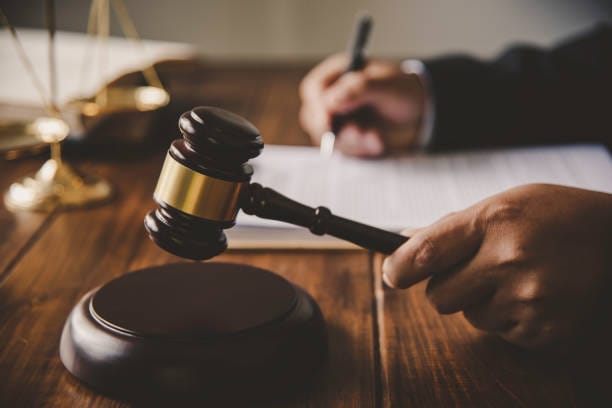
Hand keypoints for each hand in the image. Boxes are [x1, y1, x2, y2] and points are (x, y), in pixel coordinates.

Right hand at [299, 54, 424, 156]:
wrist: (422, 113)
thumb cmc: (405, 91)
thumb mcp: (386, 85)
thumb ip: (359, 89)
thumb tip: (332, 100)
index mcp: (339, 74)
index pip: (314, 90)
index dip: (317, 107)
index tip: (328, 122)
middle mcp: (335, 96)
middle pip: (313, 117)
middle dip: (333, 130)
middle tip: (356, 133)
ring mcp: (340, 119)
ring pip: (328, 137)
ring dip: (352, 141)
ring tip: (375, 137)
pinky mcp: (348, 138)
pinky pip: (345, 150)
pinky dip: (362, 149)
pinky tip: (378, 142)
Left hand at [382, 184, 611, 348]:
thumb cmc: (557, 217)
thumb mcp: (507, 203)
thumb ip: (456, 226)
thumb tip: (408, 243)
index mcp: (494, 221)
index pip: (426, 252)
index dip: (400, 267)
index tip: (392, 275)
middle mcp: (509, 260)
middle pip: (438, 296)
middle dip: (448, 287)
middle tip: (477, 272)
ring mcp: (528, 300)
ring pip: (470, 317)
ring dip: (484, 302)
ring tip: (520, 278)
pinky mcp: (544, 330)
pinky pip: (501, 334)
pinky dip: (511, 318)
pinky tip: (537, 295)